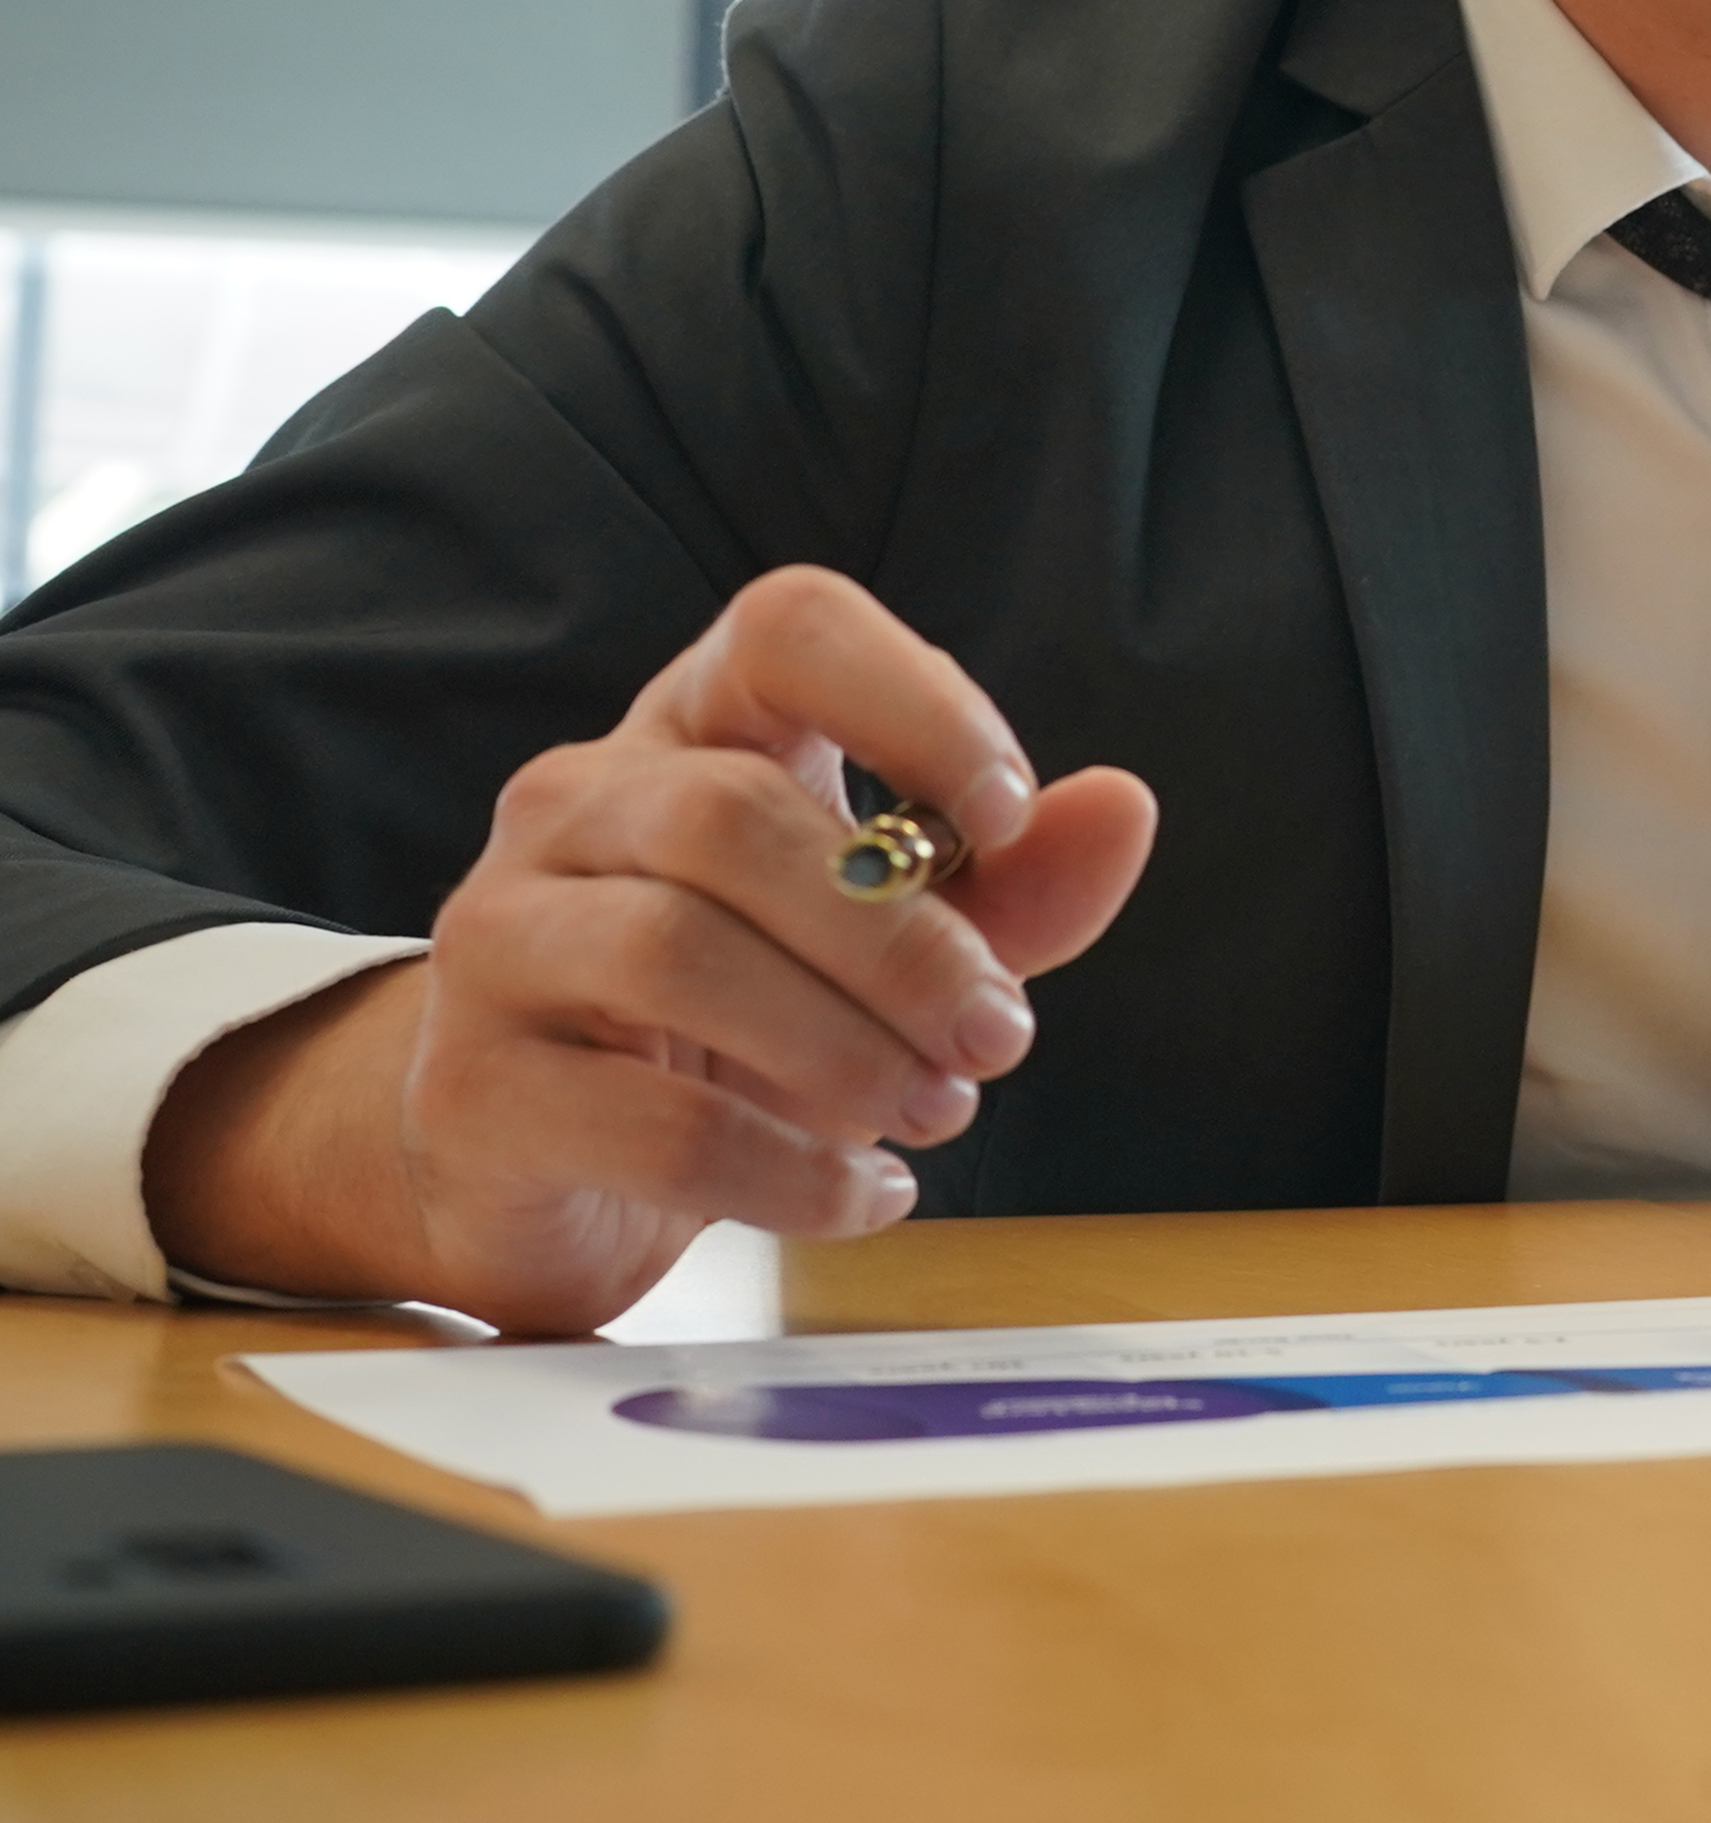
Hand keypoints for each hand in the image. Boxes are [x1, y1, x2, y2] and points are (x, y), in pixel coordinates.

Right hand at [142, 566, 1157, 1332]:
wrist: (551, 1175)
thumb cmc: (741, 1022)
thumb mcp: (892, 945)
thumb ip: (1009, 885)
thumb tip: (1123, 806)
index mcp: (694, 731)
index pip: (788, 629)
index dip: (911, 696)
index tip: (1006, 811)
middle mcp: (574, 805)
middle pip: (733, 816)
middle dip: (902, 941)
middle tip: (998, 1039)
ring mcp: (498, 940)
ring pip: (674, 953)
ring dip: (847, 1048)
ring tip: (934, 1110)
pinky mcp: (476, 1091)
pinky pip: (647, 1122)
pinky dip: (790, 1171)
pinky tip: (865, 1193)